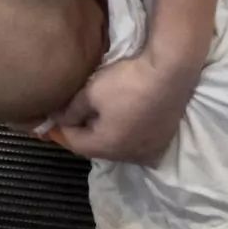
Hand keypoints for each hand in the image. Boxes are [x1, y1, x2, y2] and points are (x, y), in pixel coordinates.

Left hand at [54, 53, 195, 163]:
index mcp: (108, 147)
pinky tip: (127, 118)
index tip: (57, 115)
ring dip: (108, 135)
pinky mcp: (163, 141)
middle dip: (86, 133)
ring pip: (119, 147)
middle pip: (98, 148)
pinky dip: (128, 134)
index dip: (62, 129)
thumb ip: (71, 110)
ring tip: (103, 115)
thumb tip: (57, 119)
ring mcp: (150, 151)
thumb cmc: (128, 83)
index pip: (75, 143)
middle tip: (77, 115)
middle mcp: (129, 156)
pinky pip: (137, 143)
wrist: (171, 72)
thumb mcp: (91, 93)